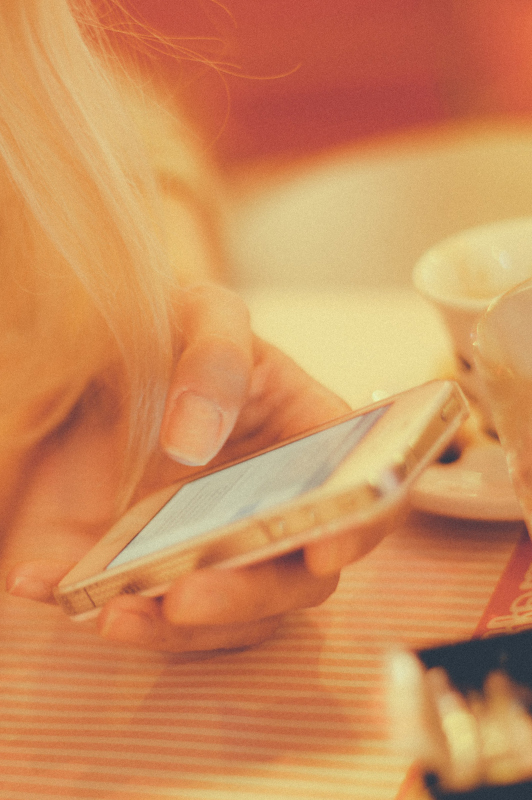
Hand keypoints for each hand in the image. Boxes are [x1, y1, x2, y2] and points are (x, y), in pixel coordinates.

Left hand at [5, 285, 392, 651]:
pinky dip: (91, 604)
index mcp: (311, 443)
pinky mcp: (154, 564)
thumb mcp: (202, 316)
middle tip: (189, 596)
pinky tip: (44, 581)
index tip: (324, 549)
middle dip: (246, 598)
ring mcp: (217, 544)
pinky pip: (139, 606)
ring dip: (174, 628)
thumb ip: (215, 357)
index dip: (360, 529)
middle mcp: (273, 507)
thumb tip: (197, 439)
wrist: (104, 361)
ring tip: (114, 611)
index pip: (364, 495)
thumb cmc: (176, 331)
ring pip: (224, 615)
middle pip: (294, 577)